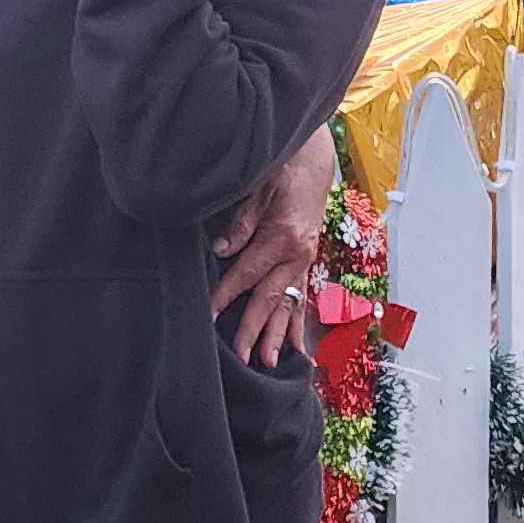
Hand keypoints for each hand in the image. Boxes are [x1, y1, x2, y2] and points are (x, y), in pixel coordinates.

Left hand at [211, 127, 338, 366]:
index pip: (247, 273)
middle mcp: (297, 255)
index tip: (210, 315)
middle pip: (269, 297)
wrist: (314, 160)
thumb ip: (241, 222)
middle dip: (254, 328)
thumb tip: (221, 251)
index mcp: (282, 236)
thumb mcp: (259, 188)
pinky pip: (300, 298)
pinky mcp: (306, 263)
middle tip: (243, 356)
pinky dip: (295, 323)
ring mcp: (304, 261)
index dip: (226, 295)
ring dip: (278, 335)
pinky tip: (295, 348)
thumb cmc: (283, 171)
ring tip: (269, 362)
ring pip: (288, 304)